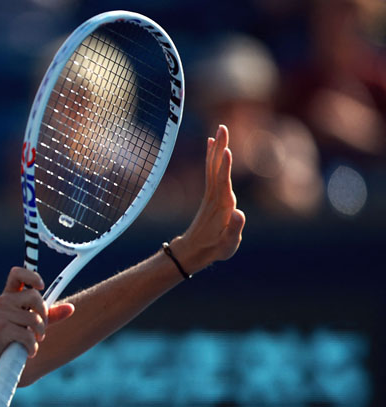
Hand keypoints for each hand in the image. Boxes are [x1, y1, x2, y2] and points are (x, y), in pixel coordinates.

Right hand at [0, 267, 73, 384]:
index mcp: (8, 297)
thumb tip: (71, 308)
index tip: (41, 287)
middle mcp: (2, 301)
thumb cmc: (6, 341)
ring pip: (34, 319)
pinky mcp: (0, 329)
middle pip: (34, 296)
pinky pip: (27, 335)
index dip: (32, 275)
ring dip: (39, 335)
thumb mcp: (26, 325)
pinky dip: (32, 347)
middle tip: (41, 330)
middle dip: (44, 315)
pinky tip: (28, 352)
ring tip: (34, 343)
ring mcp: (0, 314)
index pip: (17, 273)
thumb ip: (47, 316)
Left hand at [171, 125, 245, 273]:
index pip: (223, 182)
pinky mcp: (212, 194)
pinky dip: (212, 156)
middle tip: (222, 128)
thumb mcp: (228, 244)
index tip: (226, 150)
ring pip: (213, 166)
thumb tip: (239, 213)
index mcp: (222, 205)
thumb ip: (234, 229)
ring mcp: (212, 193)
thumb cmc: (215, 248)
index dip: (224, 166)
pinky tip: (212, 145)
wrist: (196, 250)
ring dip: (217, 147)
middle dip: (220, 148)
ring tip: (219, 130)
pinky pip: (211, 171)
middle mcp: (216, 196)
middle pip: (217, 167)